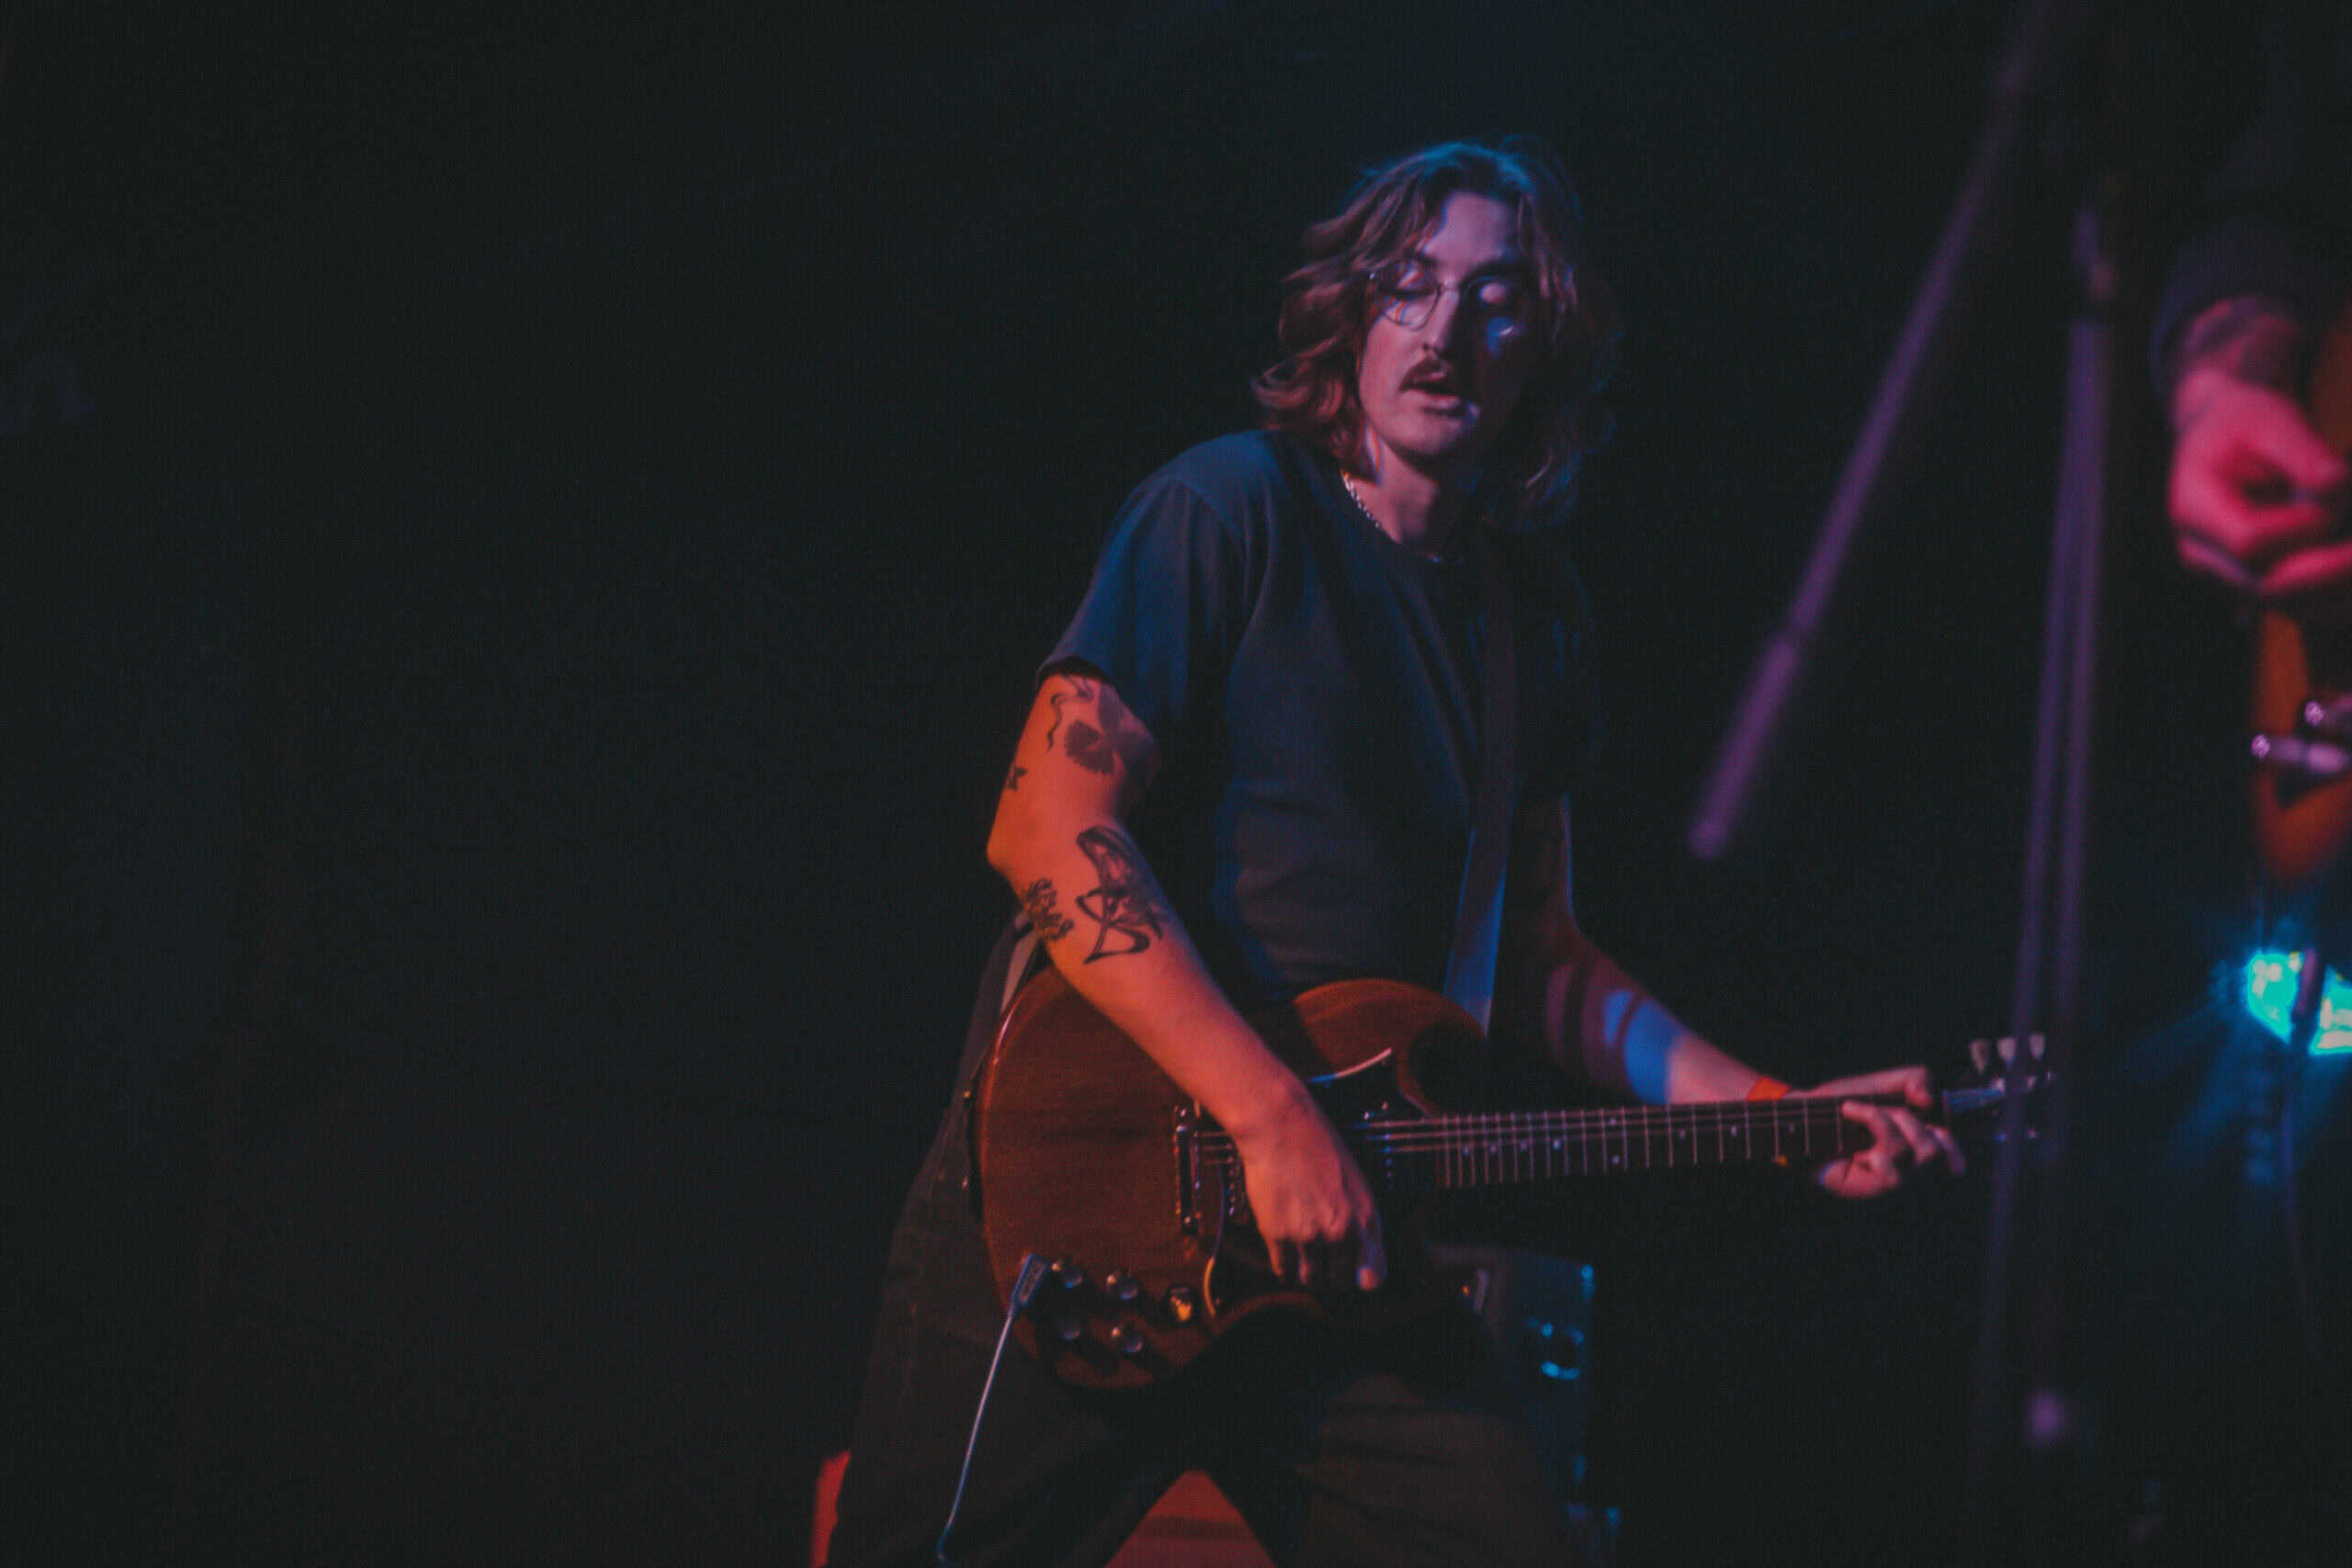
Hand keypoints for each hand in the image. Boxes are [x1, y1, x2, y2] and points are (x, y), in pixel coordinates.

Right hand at [1228, 1098, 1386, 1291]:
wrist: (1280, 1128)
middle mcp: (1341, 1231)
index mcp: (1366, 1218)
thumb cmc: (1318, 1148)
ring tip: (1300, 1253)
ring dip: (1305, 1271)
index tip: (1352, 1271)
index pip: (1374, 1277)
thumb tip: (1356, 1253)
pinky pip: (1283, 1271)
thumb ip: (1359, 1220)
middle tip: (1320, 1259)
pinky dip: (1283, 1266)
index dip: (1362, 1278)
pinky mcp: (1278, 1235)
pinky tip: (1283, 1251)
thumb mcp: (1356, 1183)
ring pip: (1310, 1280)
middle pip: (1339, 1282)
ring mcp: (1308, 1235)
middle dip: (1330, 1274)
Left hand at [1802, 1066, 1962, 1199]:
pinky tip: (1858, 1153)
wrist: (1804, 1116)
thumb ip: (1915, 1078)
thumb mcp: (1882, 1082)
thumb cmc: (1842, 1102)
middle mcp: (1906, 1161)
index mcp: (1915, 1137)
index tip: (1941, 1133)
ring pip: (1907, 1154)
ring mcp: (1890, 1175)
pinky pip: (1892, 1179)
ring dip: (1880, 1123)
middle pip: (1932, 1150)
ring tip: (1853, 1112)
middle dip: (1906, 1120)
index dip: (1953, 1148)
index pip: (1949, 1151)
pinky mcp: (1872, 1188)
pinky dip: (1877, 1157)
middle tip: (1878, 1110)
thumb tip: (1930, 1100)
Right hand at [2170, 371, 2351, 617]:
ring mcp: (2222, 576)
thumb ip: (2304, 452)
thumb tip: (2337, 486)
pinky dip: (2337, 595)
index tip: (2339, 494)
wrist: (2219, 439)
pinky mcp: (2250, 585)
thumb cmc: (2245, 422)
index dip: (2302, 527)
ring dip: (2339, 591)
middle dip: (2332, 571)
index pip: (2249, 541)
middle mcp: (2199, 553)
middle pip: (2266, 586)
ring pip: (2287, 605)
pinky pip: (2298, 606)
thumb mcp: (2272, 419)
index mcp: (2192, 508)